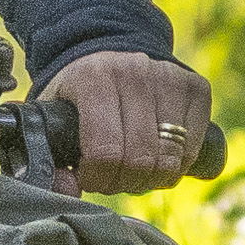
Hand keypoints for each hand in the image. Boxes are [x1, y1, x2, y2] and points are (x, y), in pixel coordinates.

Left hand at [48, 48, 218, 192]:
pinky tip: (157, 158)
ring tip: (134, 170)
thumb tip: (69, 190)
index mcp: (93, 79)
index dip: (98, 179)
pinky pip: (193, 149)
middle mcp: (135, 72)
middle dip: (124, 182)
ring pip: (170, 159)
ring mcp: (170, 78)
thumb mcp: (50, 119)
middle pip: (140, 159)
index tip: (90, 178)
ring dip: (151, 178)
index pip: (105, 152)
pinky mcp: (196, 88)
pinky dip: (176, 166)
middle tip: (112, 178)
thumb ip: (48, 160)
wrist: (111, 53)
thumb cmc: (78, 96)